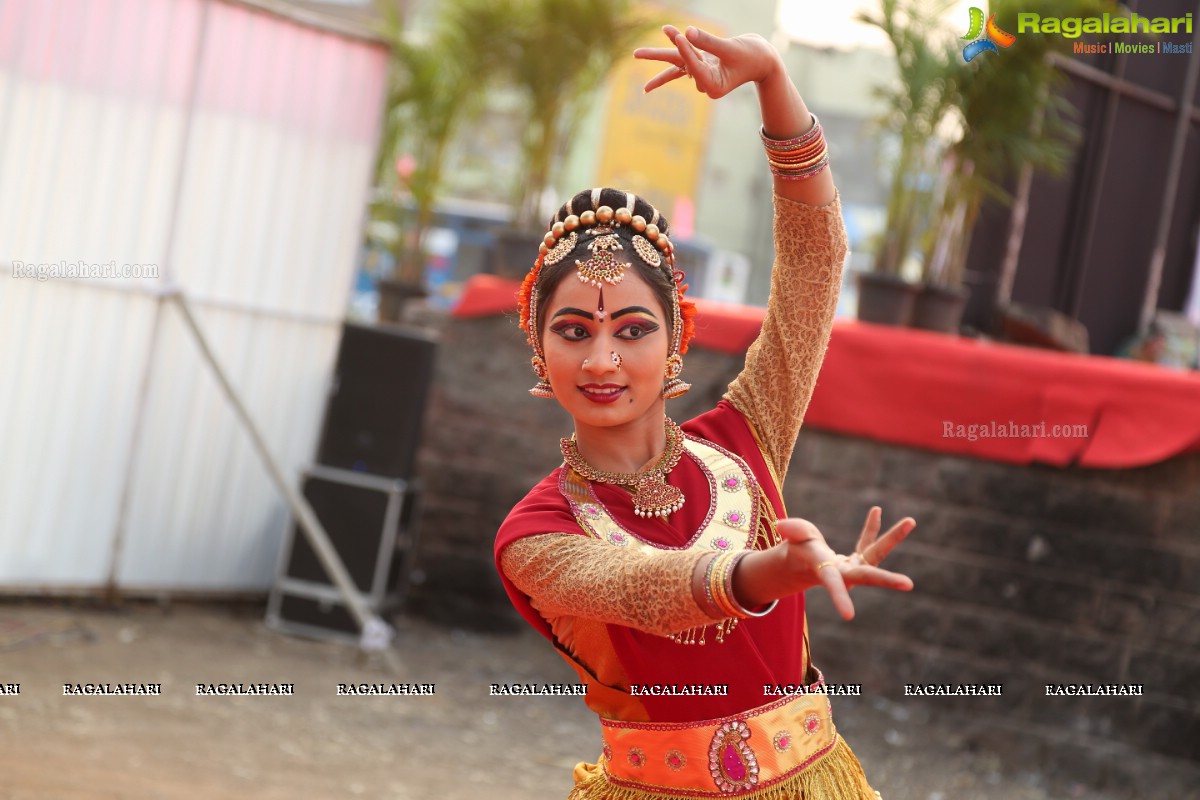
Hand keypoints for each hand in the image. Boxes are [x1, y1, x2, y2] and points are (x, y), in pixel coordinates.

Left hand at [634, 25, 781, 96]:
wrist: (765, 60)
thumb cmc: (753, 56)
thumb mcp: (731, 49)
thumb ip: (708, 42)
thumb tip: (687, 32)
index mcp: (713, 86)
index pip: (693, 67)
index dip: (686, 50)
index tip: (679, 35)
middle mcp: (704, 82)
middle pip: (676, 68)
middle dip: (656, 61)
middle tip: (635, 54)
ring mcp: (703, 72)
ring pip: (678, 62)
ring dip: (661, 52)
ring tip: (636, 53)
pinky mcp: (704, 63)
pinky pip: (685, 56)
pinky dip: (678, 43)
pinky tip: (666, 31)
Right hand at [776, 507, 914, 620]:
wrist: (800, 566)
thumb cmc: (795, 551)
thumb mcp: (792, 540)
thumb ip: (791, 532)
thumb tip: (781, 526)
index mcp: (823, 571)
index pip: (832, 583)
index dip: (838, 597)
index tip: (849, 617)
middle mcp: (843, 573)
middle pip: (866, 574)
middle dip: (886, 581)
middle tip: (908, 584)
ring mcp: (853, 567)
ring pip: (875, 553)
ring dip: (893, 537)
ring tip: (911, 521)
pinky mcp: (858, 560)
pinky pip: (867, 542)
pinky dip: (872, 527)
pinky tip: (876, 510)